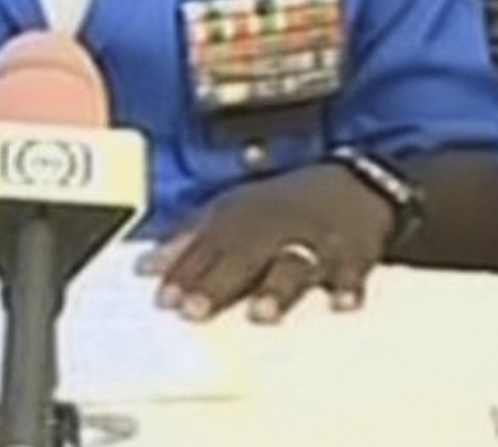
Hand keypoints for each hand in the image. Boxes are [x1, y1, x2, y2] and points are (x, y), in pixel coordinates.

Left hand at [136, 164, 396, 322]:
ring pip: (294, 263)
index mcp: (243, 216)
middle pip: (244, 256)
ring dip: (277, 288)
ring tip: (261, 313)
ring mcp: (316, 240)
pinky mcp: (353, 254)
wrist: (353, 183)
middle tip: (195, 311)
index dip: (184, 272)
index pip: (207, 246)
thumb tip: (143, 267)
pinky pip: (352, 271)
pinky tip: (342, 304)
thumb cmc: (283, 206)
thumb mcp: (234, 211)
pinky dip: (348, 286)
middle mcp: (276, 227)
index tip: (162, 299)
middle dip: (217, 283)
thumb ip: (190, 240)